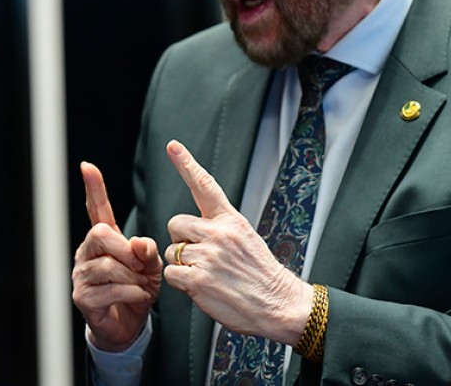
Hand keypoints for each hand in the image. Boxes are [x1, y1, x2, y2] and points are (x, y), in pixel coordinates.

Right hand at [72, 161, 161, 351]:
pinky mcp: (83, 296)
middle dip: (126, 249)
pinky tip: (138, 297)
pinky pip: (111, 289)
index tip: (88, 166)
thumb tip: (139, 244)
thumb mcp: (150, 266)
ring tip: (141, 285)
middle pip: (101, 234)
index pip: (96, 209)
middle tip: (141, 265)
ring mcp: (82, 274)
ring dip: (133, 277)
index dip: (93, 188)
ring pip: (109, 265)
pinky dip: (132, 293)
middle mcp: (87, 252)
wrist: (128, 324)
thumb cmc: (137, 289)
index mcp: (104, 240)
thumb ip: (147, 251)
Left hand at [162, 140, 312, 344]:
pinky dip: (181, 282)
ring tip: (209, 275)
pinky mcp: (199, 280)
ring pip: (172, 251)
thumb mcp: (246, 238)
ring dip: (183, 265)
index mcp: (231, 221)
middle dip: (181, 239)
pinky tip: (202, 287)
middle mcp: (218, 234)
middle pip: (175, 223)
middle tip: (202, 256)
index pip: (205, 186)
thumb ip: (220, 227)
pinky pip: (171, 274)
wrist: (279, 304)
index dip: (186, 164)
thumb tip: (192, 227)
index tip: (173, 145)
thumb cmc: (260, 273)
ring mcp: (208, 257)